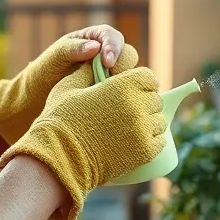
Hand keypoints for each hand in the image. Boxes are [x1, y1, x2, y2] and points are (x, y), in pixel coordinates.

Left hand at [0, 26, 137, 144]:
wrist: (36, 101)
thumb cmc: (42, 74)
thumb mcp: (53, 59)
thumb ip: (72, 50)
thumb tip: (95, 47)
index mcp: (91, 39)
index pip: (110, 36)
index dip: (113, 47)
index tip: (107, 62)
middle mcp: (103, 55)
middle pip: (126, 54)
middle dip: (122, 64)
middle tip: (112, 78)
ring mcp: (109, 75)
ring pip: (128, 74)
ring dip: (125, 81)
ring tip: (114, 93)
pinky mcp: (110, 92)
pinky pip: (124, 90)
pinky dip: (123, 94)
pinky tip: (116, 104)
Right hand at [0, 63, 166, 219]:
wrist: (59, 157)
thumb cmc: (60, 119)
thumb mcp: (69, 86)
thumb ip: (88, 71)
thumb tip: (99, 62)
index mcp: (122, 85)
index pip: (148, 77)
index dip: (140, 82)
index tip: (131, 89)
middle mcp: (137, 105)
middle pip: (155, 99)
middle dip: (144, 102)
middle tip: (128, 110)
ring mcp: (143, 130)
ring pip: (159, 121)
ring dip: (149, 121)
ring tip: (132, 126)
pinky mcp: (144, 151)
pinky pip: (160, 142)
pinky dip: (152, 140)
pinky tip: (137, 140)